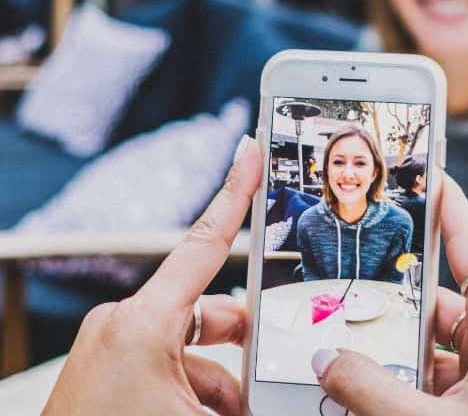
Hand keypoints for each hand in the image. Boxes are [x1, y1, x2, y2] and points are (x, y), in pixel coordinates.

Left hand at [42, 135, 261, 415]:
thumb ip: (247, 399)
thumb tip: (290, 399)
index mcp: (143, 324)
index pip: (206, 241)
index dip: (236, 191)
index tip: (252, 151)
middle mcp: (123, 325)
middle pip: (209, 313)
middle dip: (244, 347)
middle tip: (271, 374)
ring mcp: (111, 348)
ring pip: (190, 347)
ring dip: (221, 382)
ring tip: (237, 411)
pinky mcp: (104, 370)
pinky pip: (165, 365)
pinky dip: (194, 390)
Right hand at [314, 174, 467, 415]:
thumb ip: (372, 393)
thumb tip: (327, 360)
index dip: (450, 213)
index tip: (429, 177)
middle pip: (440, 306)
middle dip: (392, 302)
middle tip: (346, 283)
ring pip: (432, 353)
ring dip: (389, 355)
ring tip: (339, 346)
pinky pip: (435, 387)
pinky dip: (400, 389)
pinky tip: (359, 393)